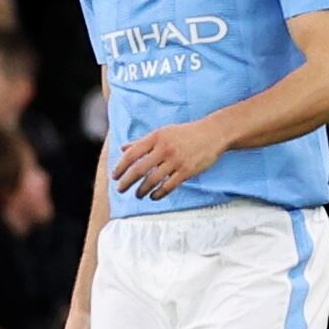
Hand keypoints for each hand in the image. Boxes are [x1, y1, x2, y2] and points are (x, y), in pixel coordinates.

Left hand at [113, 119, 228, 198]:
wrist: (213, 133)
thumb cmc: (186, 133)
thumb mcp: (163, 132)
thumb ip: (142, 141)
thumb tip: (123, 149)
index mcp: (156, 138)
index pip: (132, 154)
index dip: (120, 167)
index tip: (115, 176)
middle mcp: (164, 149)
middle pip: (139, 169)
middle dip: (127, 182)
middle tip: (120, 189)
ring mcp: (176, 160)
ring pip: (153, 180)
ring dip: (142, 190)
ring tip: (137, 195)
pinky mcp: (187, 171)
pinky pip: (169, 186)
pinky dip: (159, 193)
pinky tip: (153, 196)